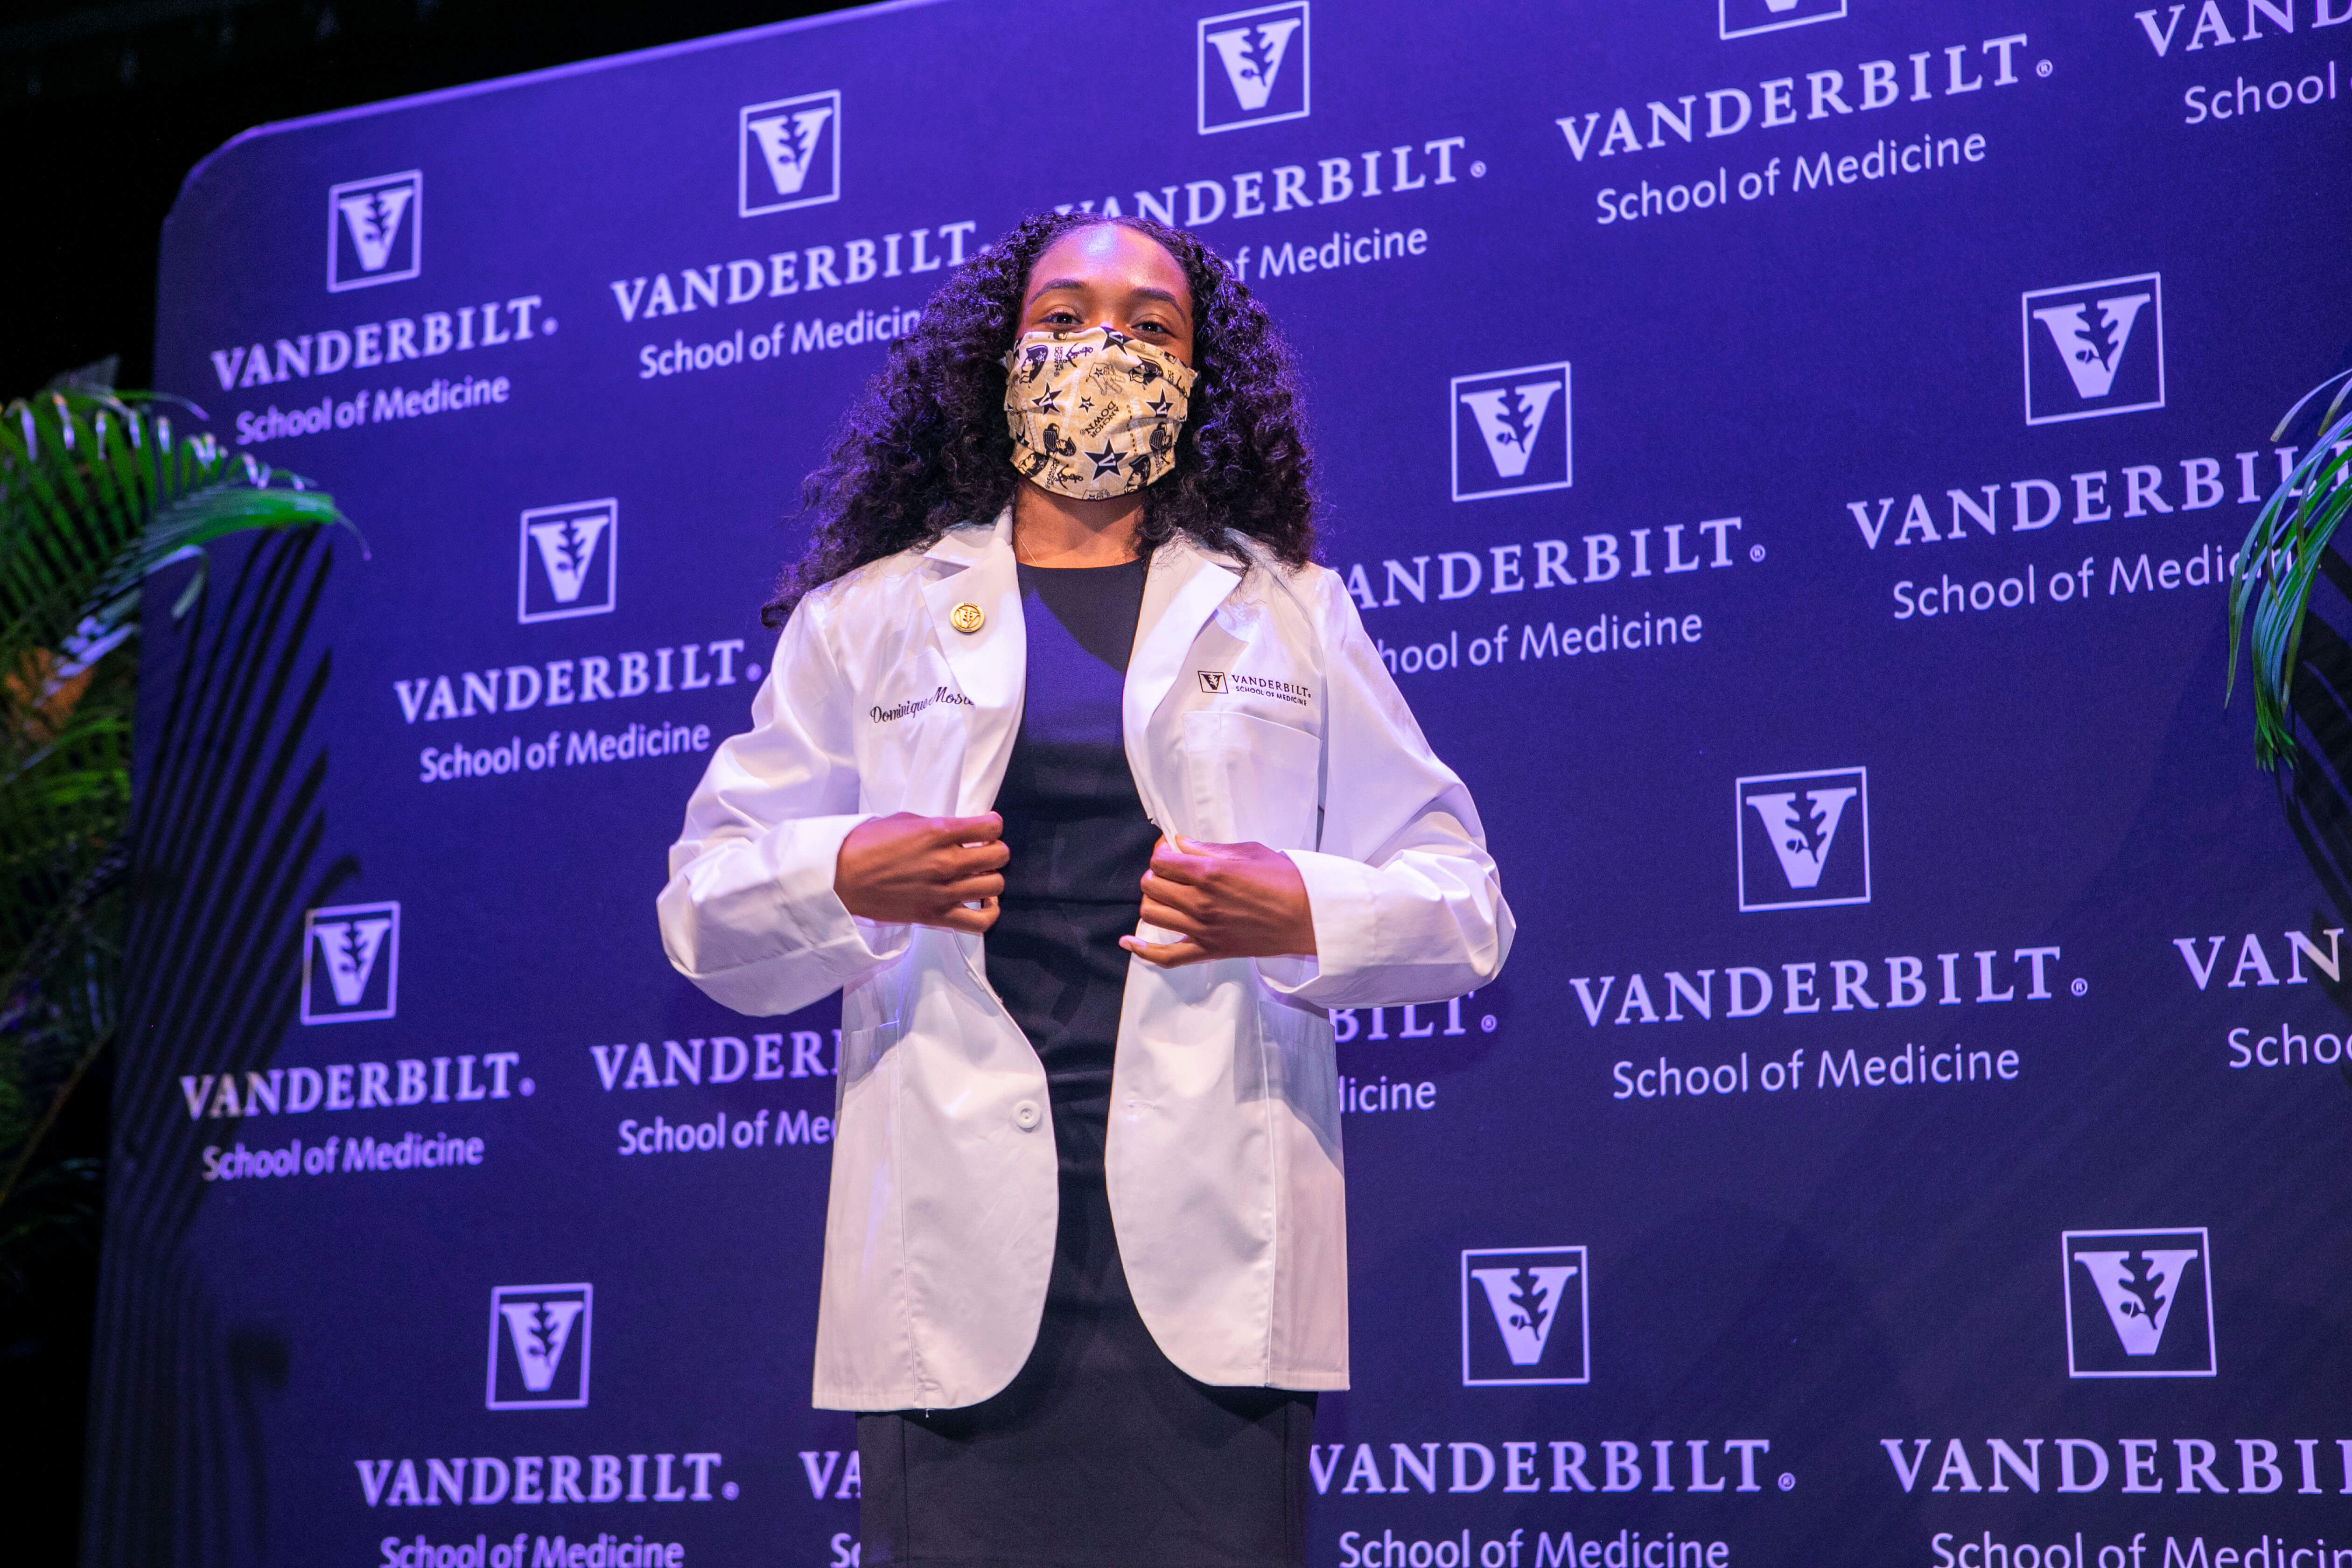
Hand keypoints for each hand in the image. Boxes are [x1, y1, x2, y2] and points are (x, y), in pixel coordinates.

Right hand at [834, 812, 1007, 932]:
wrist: (840, 878)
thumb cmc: (866, 845)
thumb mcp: (905, 821)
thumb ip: (938, 826)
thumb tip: (960, 832)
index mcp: (938, 832)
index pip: (991, 827)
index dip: (992, 825)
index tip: (986, 828)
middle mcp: (946, 862)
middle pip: (999, 856)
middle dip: (994, 850)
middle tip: (982, 851)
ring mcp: (943, 892)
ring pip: (995, 886)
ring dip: (991, 878)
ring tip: (979, 875)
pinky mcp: (935, 916)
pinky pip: (980, 922)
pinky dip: (989, 912)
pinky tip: (982, 902)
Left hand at [1122, 834, 1316, 968]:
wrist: (1309, 917)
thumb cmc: (1286, 881)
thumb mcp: (1249, 852)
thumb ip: (1209, 849)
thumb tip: (1182, 844)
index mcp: (1209, 874)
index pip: (1161, 860)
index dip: (1162, 851)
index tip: (1171, 849)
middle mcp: (1199, 902)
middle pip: (1151, 885)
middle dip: (1157, 873)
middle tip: (1173, 870)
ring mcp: (1202, 929)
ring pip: (1151, 913)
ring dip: (1153, 900)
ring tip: (1168, 894)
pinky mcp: (1209, 950)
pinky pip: (1166, 956)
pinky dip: (1143, 950)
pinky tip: (1129, 941)